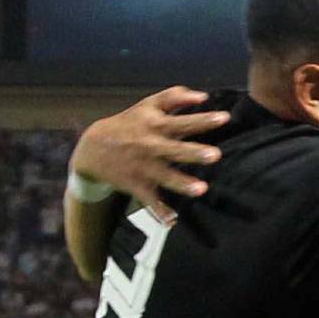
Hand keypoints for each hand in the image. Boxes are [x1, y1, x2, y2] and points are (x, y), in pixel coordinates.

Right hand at [70, 87, 226, 218]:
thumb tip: (203, 95)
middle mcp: (151, 146)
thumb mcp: (147, 105)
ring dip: (182, 183)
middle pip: (175, 149)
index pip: (182, 121)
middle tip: (215, 155)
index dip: (203, 120)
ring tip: (201, 189)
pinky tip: (172, 221)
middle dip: (194, 152)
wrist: (93, 147)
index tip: (225, 118)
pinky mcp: (137, 185)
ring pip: (164, 177)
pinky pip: (150, 200)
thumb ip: (174, 97)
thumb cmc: (129, 123)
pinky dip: (159, 211)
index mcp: (155, 125)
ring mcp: (144, 167)